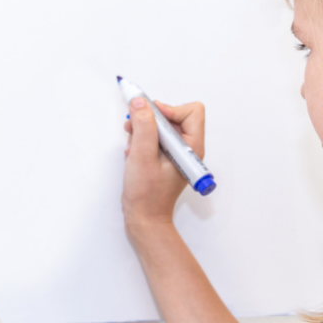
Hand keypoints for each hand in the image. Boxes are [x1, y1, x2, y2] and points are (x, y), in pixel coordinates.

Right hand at [122, 97, 205, 230]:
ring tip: (132, 145)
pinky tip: (132, 153)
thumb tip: (141, 103)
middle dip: (151, 119)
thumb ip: (144, 127)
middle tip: (134, 127)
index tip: (149, 117)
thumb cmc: (147, 195)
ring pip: (161, 127)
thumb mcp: (142, 156)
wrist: (144, 219)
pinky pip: (155, 138)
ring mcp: (176, 154)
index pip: (191, 111)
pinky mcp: (165, 158)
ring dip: (143, 131)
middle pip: (173, 116)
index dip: (169, 109)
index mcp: (191, 147)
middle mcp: (187, 148)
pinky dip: (142, 140)